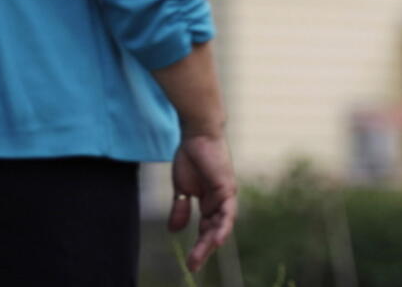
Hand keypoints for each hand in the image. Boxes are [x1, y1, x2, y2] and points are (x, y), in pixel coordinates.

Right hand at [169, 133, 237, 271]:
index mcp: (210, 203)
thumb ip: (180, 208)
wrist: (197, 134)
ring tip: (199, 258)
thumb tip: (175, 231)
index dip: (199, 246)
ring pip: (221, 225)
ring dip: (210, 242)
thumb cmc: (190, 157)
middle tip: (192, 267)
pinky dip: (223, 225)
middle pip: (214, 231)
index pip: (207, 229)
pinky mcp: (227, 187)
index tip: (190, 262)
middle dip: (203, 249)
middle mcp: (221, 201)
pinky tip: (218, 239)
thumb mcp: (181, 188)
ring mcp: (225, 195)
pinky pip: (227, 211)